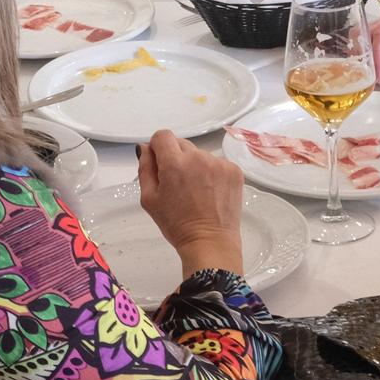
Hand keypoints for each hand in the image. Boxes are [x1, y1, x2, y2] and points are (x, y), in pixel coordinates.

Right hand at [138, 130, 243, 278]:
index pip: (162, 136)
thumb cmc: (177, 225)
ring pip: (199, 154)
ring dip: (195, 166)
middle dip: (176, 158)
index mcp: (174, 163)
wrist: (210, 243)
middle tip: (177, 183)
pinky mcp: (234, 170)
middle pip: (181, 143)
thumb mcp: (150, 199)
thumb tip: (146, 148)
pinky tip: (210, 192)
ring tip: (196, 191)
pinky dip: (211, 173)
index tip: (159, 163)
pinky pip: (216, 163)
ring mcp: (219, 163)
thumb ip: (145, 168)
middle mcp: (198, 157)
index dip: (158, 147)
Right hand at [368, 6, 379, 86]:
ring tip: (373, 75)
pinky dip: (372, 57)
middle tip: (371, 77)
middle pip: (370, 34)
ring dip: (367, 56)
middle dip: (367, 56)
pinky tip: (376, 71)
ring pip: (368, 37)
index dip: (377, 56)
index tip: (379, 76)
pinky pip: (375, 43)